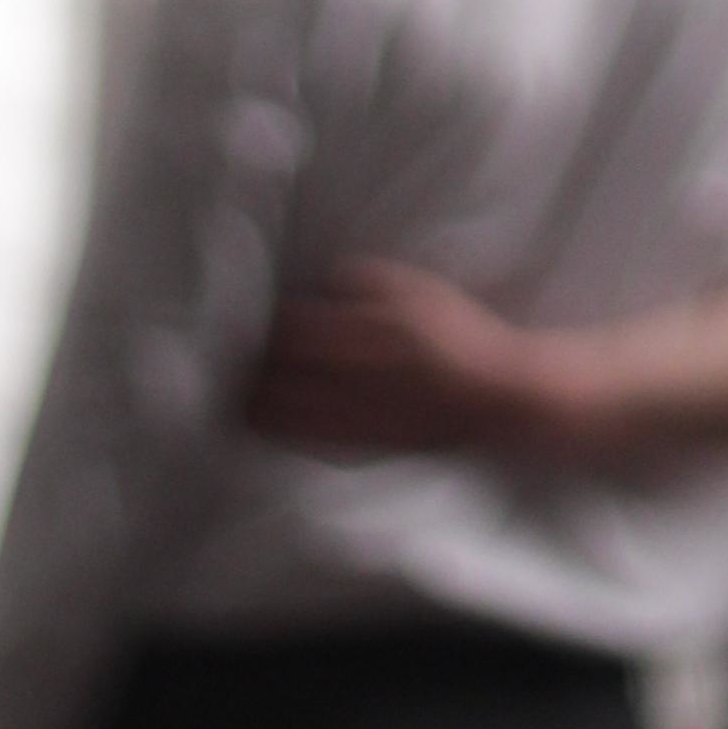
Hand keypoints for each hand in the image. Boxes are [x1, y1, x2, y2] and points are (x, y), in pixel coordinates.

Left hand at [242, 259, 574, 457]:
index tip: (248, 317)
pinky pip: (301, 441)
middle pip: (275, 378)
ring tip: (242, 389)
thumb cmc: (456, 334)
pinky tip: (269, 419)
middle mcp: (354, 380)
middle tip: (233, 356)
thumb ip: (362, 282)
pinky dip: (278, 429)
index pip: (291, 330)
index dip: (264, 325)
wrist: (494, 398)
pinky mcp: (357, 446)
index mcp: (368, 333)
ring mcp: (352, 419)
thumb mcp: (416, 288)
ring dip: (254, 403)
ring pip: (281, 417)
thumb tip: (316, 285)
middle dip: (249, 368)